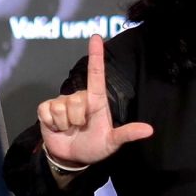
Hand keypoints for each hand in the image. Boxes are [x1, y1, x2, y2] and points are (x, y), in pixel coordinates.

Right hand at [34, 35, 154, 168]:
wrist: (71, 157)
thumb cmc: (94, 146)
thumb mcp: (112, 142)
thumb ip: (127, 134)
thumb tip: (149, 130)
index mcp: (96, 100)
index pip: (96, 74)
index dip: (96, 55)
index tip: (96, 37)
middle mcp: (79, 97)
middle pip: (75, 101)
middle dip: (76, 119)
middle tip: (79, 128)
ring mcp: (61, 102)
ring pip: (61, 108)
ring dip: (64, 124)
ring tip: (69, 128)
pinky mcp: (46, 109)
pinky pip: (46, 112)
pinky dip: (51, 124)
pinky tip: (56, 128)